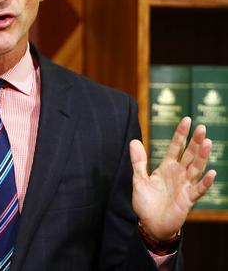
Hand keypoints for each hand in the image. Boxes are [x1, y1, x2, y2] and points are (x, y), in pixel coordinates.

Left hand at [130, 117, 215, 240]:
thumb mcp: (138, 179)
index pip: (175, 147)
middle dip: (195, 141)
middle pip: (189, 154)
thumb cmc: (146, 203)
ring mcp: (185, 186)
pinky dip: (205, 182)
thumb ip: (138, 161)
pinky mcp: (188, 199)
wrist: (150, 225)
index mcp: (167, 167)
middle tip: (202, 127)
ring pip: (196, 168)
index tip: (187, 119)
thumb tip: (134, 140)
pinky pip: (198, 189)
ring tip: (207, 142)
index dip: (181, 134)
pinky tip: (211, 173)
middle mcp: (178, 174)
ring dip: (202, 156)